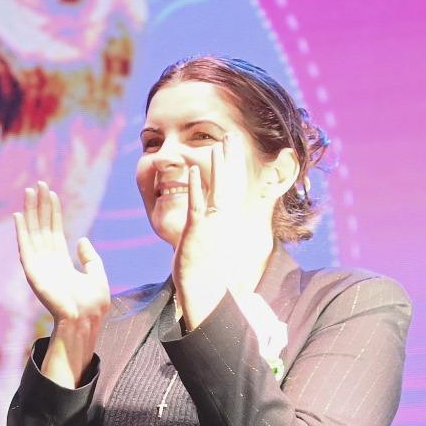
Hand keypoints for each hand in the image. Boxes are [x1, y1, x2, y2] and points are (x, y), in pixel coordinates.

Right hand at [13, 181, 110, 323]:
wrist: (85, 320)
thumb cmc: (92, 304)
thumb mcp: (97, 274)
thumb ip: (90, 257)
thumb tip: (81, 240)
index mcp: (61, 262)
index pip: (54, 231)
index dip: (52, 212)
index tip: (51, 193)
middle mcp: (47, 261)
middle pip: (41, 227)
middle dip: (40, 206)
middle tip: (38, 184)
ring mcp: (39, 266)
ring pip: (33, 233)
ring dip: (30, 212)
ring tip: (29, 191)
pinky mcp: (33, 272)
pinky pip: (25, 248)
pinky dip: (21, 232)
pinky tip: (19, 216)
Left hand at [172, 146, 257, 329]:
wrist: (203, 291)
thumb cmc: (205, 268)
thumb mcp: (212, 240)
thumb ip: (213, 223)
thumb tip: (214, 213)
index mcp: (226, 220)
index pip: (234, 186)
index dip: (234, 165)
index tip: (233, 147)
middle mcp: (223, 220)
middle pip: (230, 183)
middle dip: (231, 159)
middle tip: (231, 135)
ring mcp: (211, 225)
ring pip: (217, 191)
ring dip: (217, 167)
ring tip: (216, 145)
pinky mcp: (197, 232)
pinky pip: (197, 206)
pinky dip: (194, 187)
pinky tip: (191, 169)